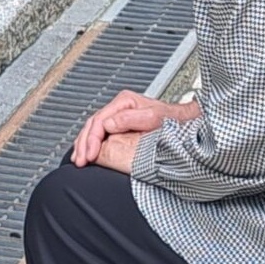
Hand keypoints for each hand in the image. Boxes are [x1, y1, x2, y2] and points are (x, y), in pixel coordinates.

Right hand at [71, 89, 194, 165]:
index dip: (92, 139)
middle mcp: (120, 108)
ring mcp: (119, 117)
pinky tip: (86, 153)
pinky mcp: (121, 127)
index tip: (89, 155)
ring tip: (78, 159)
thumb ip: (130, 119)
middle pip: (93, 124)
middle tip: (80, 161)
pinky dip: (90, 144)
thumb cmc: (174, 121)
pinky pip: (100, 134)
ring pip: (93, 129)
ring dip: (84, 144)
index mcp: (125, 103)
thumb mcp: (154, 118)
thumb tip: (108, 125)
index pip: (100, 121)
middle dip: (84, 143)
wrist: (186, 123)